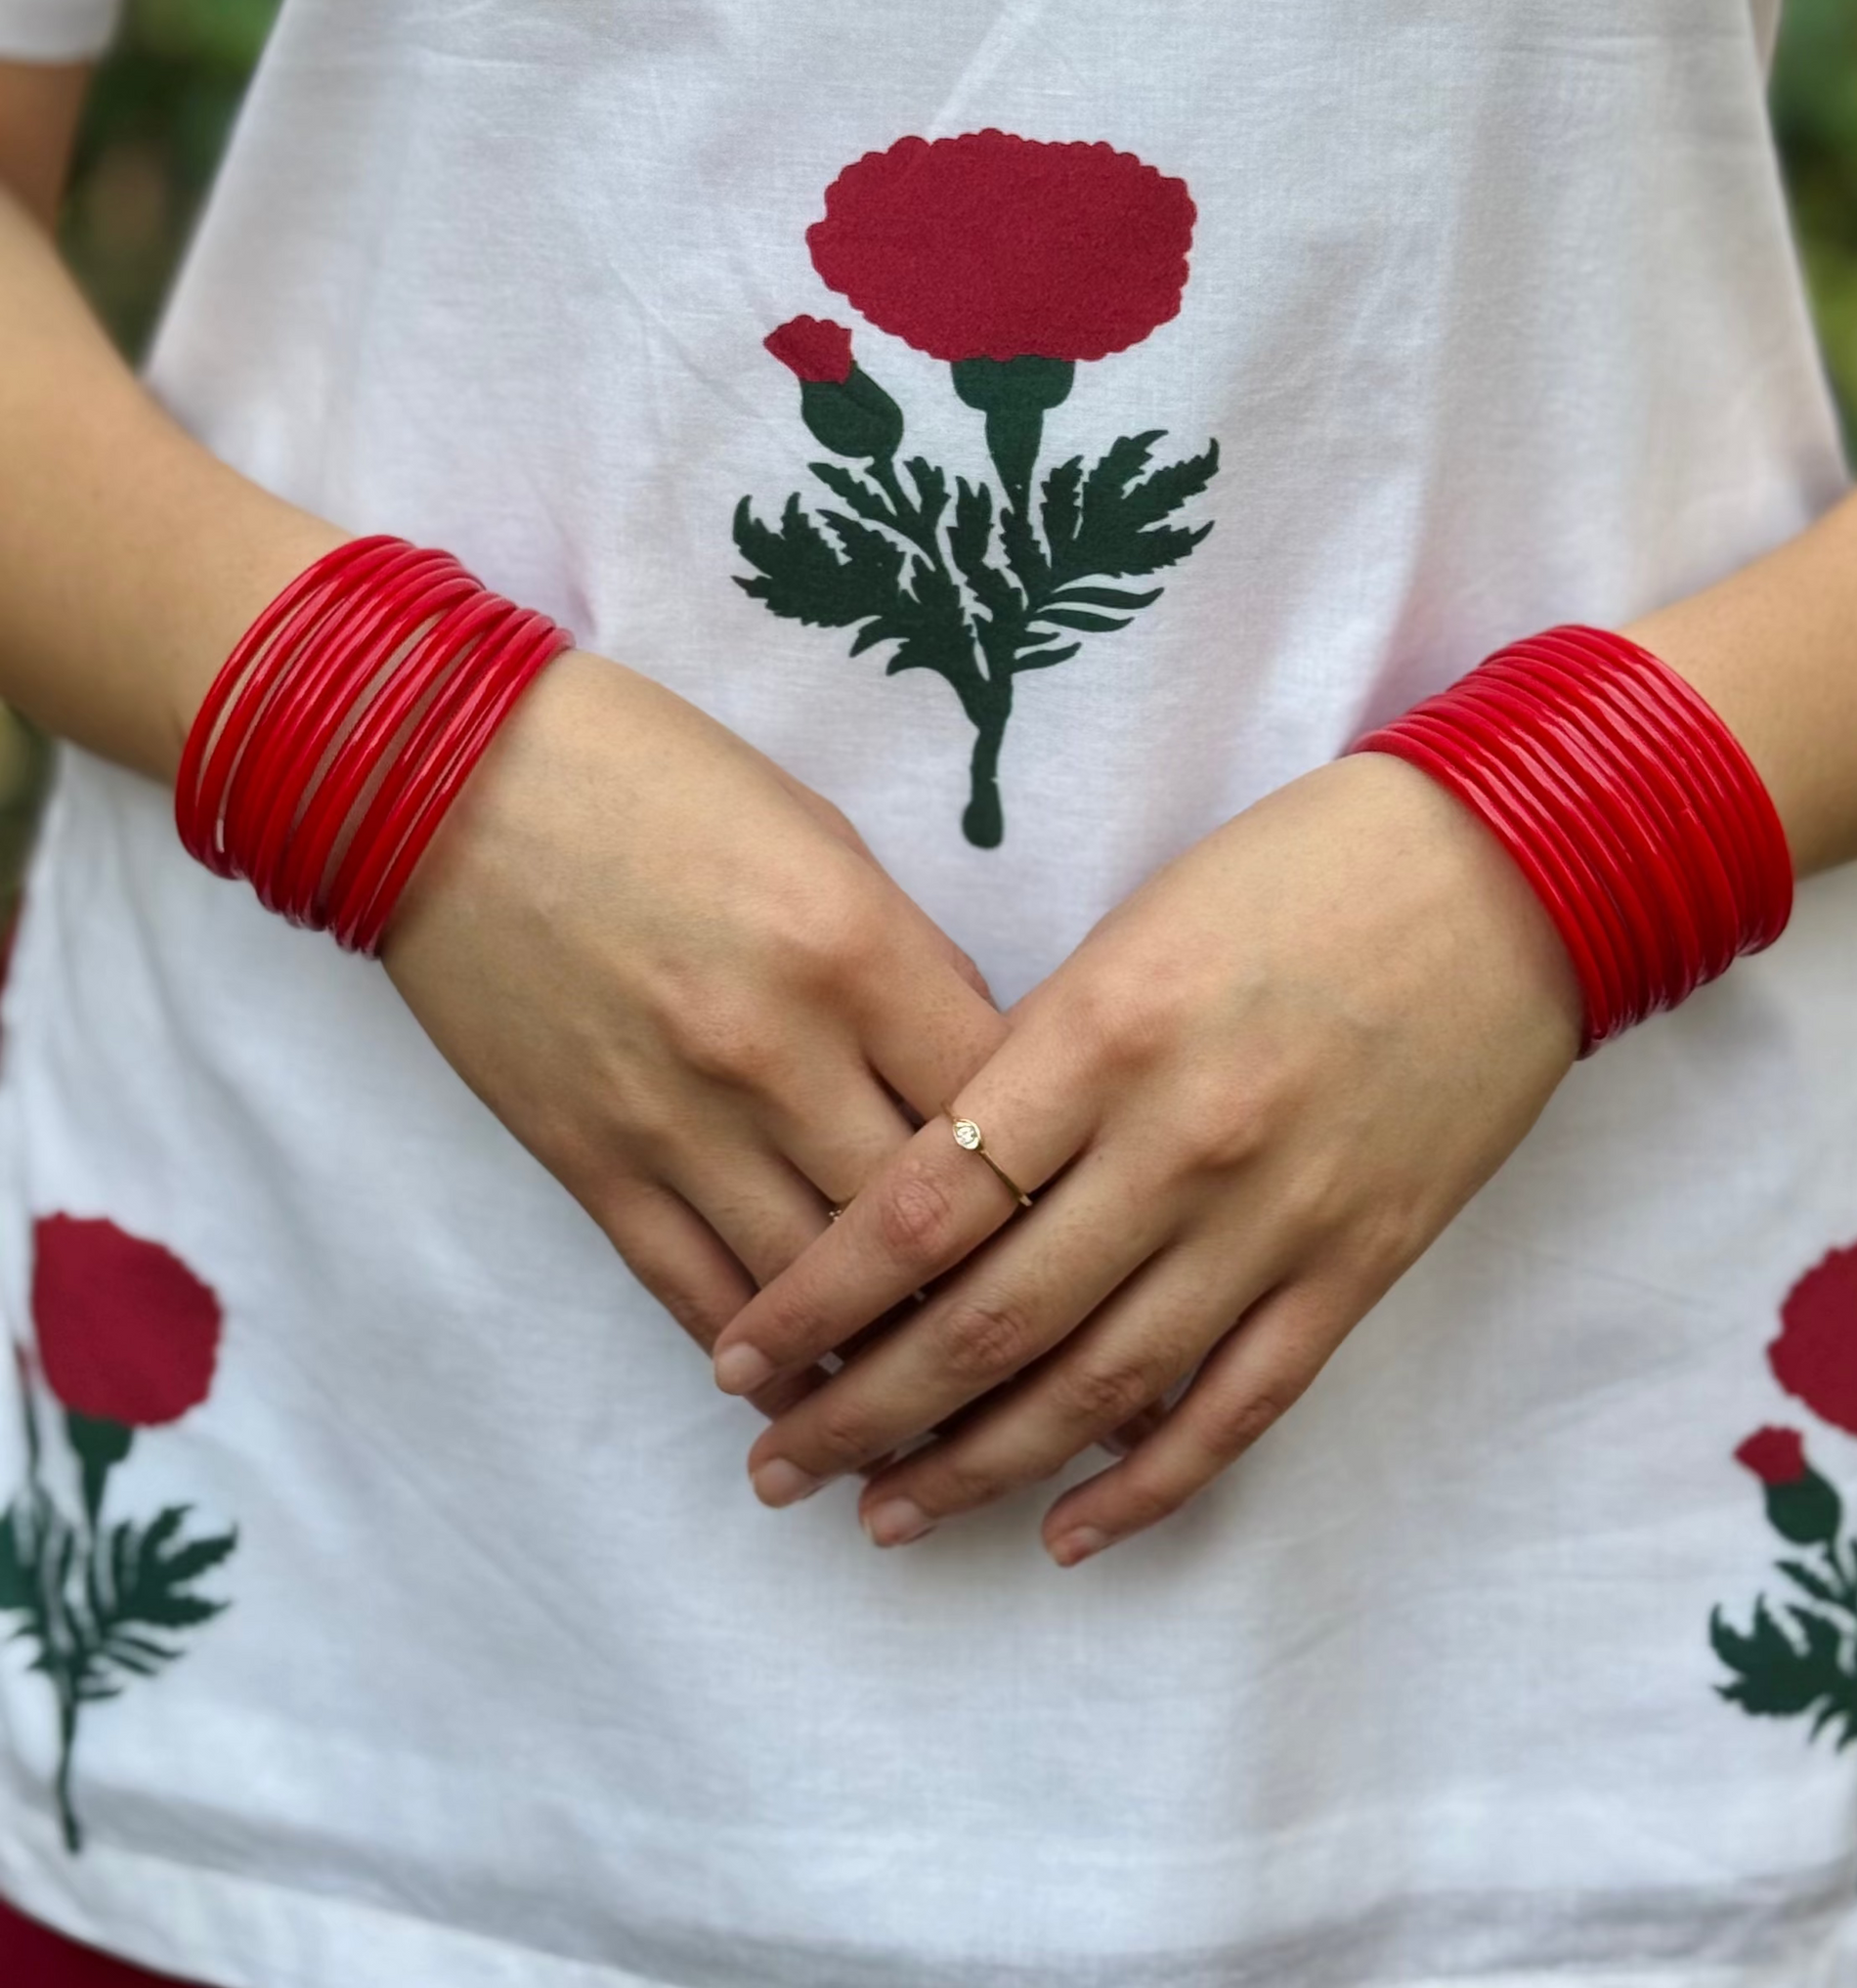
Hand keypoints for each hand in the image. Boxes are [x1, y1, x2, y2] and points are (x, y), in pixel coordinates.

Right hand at [381, 651, 1004, 1407]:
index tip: (1083, 1220)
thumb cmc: (652, 776)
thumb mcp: (817, 834)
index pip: (999, 1107)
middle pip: (920, 1224)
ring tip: (942, 1411)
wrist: (443, 778)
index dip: (1055, 1174)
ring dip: (882, 1361)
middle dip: (991, 1296)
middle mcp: (778, 1051)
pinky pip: (693, 1292)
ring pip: (815, 1290)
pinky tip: (807, 1391)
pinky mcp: (588, 1162)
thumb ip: (905, 961)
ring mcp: (676, 1120)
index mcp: (854, 948)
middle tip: (1048, 1353)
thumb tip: (977, 1072)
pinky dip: (760, 1355)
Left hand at [712, 752, 1581, 1547]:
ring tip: (883, 1514)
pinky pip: (1236, 1407)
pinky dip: (1146, 1484)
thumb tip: (931, 1184)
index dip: (813, 1297)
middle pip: (986, 1321)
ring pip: (1097, 1387)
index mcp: (1100, 1032)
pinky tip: (1067, 1531)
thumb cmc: (1298, 870)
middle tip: (775, 1465)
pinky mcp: (1357, 1266)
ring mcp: (1275, 1217)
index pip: (918, 1206)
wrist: (1511, 872)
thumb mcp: (1134, 930)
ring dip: (975, 1468)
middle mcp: (1177, 1141)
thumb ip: (1034, 1057)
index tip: (739, 1350)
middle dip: (862, 1409)